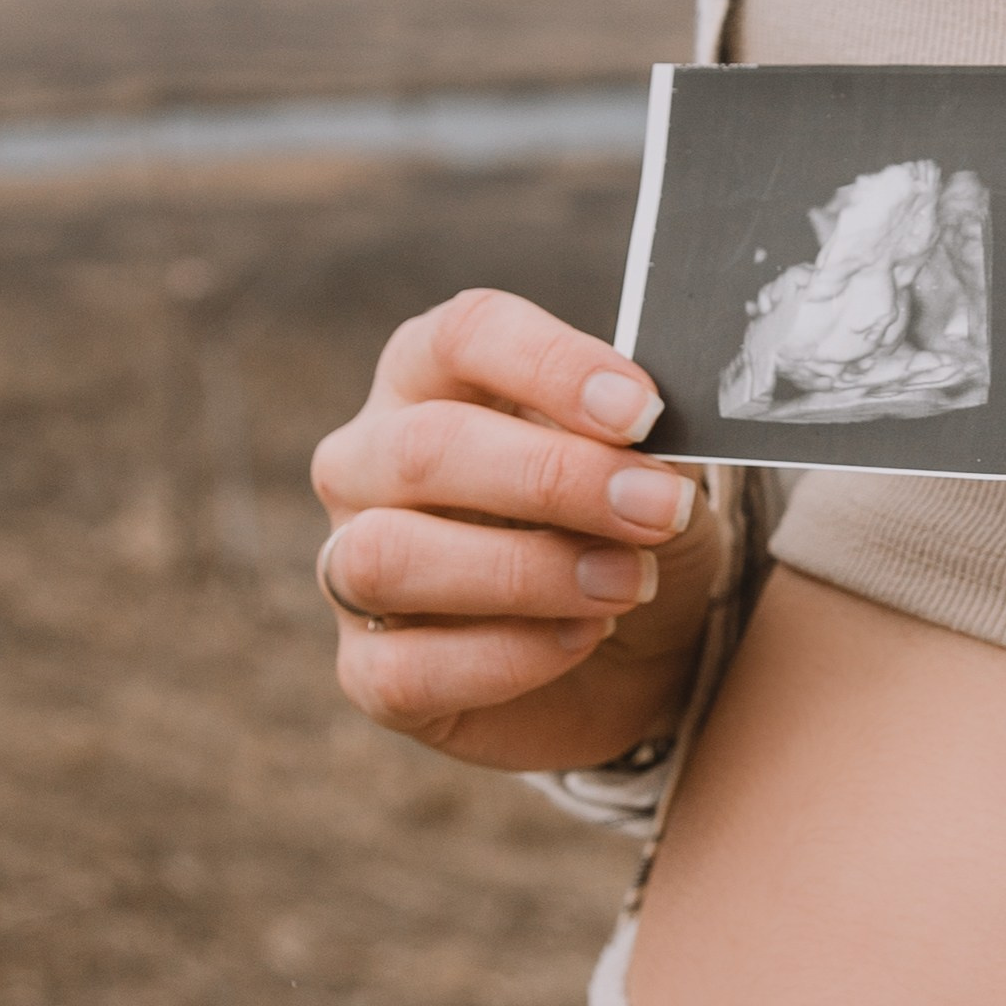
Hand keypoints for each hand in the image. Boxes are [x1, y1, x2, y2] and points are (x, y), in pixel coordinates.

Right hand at [309, 290, 722, 770]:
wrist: (636, 657)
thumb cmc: (627, 533)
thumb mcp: (656, 477)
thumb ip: (647, 453)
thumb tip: (655, 450)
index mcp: (434, 378)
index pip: (464, 335)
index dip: (552, 366)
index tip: (643, 411)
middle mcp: (369, 462)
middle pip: (425, 446)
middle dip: (555, 479)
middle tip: (655, 510)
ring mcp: (349, 566)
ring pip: (389, 556)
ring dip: (528, 571)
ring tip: (626, 583)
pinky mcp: (367, 671)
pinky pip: (406, 668)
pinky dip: (509, 658)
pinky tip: (581, 640)